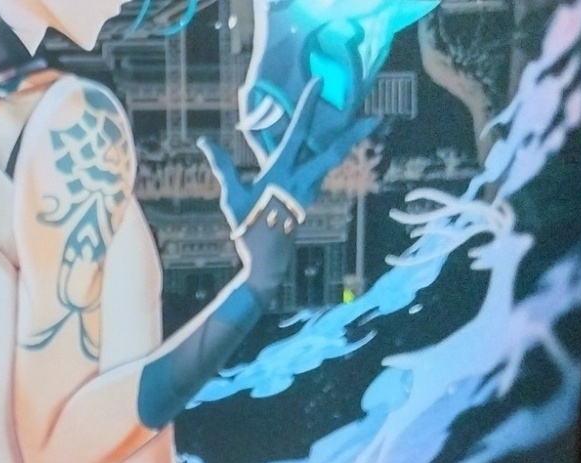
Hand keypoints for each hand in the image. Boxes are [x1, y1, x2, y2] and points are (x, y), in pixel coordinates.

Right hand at [197, 77, 380, 234]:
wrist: (269, 261)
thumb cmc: (248, 230)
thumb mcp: (232, 198)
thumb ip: (223, 167)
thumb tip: (203, 141)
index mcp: (281, 176)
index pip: (296, 135)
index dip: (306, 107)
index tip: (317, 83)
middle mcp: (302, 181)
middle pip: (332, 151)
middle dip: (354, 134)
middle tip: (377, 117)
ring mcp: (309, 189)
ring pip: (330, 159)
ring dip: (346, 141)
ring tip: (364, 123)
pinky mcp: (309, 196)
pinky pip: (319, 168)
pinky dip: (327, 152)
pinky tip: (334, 144)